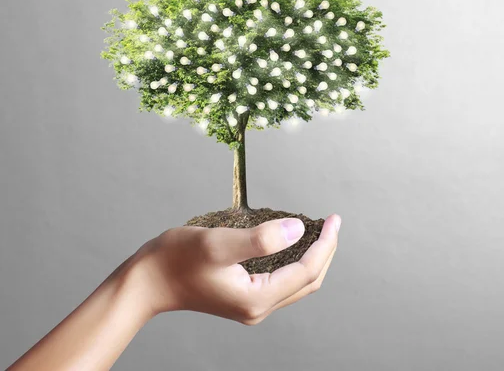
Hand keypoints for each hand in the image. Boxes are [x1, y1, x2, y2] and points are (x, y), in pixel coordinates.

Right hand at [133, 214, 340, 324]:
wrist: (147, 281)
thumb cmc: (176, 259)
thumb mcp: (219, 243)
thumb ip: (260, 239)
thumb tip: (299, 229)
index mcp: (257, 299)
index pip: (306, 272)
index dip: (325, 244)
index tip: (334, 219)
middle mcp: (257, 307)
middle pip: (307, 281)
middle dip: (324, 251)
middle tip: (332, 222)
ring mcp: (250, 304)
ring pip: (296, 282)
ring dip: (311, 256)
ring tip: (320, 230)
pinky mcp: (243, 295)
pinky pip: (280, 279)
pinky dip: (293, 260)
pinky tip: (293, 241)